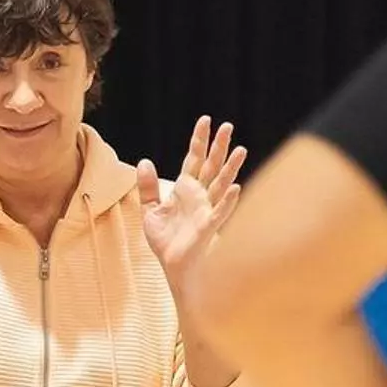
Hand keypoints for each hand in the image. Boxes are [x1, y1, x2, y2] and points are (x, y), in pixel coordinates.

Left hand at [137, 116, 246, 276]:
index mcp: (186, 189)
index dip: (199, 140)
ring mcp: (206, 210)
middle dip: (219, 146)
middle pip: (211, 166)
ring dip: (231, 168)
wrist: (172, 266)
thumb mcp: (150, 210)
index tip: (206, 120)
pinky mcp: (207, 227)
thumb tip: (145, 161)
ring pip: (221, 184)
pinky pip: (219, 212)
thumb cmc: (166, 240)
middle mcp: (199, 196)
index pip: (194, 159)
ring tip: (241, 150)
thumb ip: (148, 187)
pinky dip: (227, 201)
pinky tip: (236, 188)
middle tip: (227, 126)